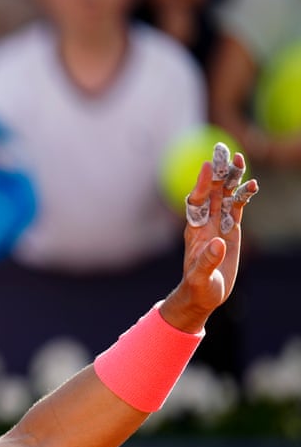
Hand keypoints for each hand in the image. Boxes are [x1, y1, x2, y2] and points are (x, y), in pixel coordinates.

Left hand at [160, 144, 256, 333]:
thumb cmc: (198, 287)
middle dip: (217, 173)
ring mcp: (219, 224)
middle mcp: (205, 223)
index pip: (196, 202)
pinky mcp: (231, 229)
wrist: (204, 295)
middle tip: (224, 152)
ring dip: (232, 179)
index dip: (201, 184)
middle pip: (211, 192)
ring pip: (226, 196)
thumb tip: (218, 243)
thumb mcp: (201, 277)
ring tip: (240, 159)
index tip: (206, 167)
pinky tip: (252, 184)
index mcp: (194, 231)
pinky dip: (244, 196)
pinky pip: (238, 208)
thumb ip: (208, 261)